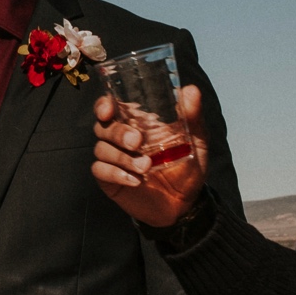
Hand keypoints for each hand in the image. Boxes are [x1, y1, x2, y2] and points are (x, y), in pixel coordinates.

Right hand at [90, 88, 211, 228]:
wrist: (184, 204)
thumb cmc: (187, 167)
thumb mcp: (196, 141)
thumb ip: (192, 117)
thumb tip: (190, 90)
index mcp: (136, 123)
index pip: (110, 107)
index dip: (103, 105)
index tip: (108, 110)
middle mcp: (119, 138)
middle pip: (102, 127)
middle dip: (117, 133)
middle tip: (137, 142)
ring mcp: (113, 159)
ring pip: (101, 149)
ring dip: (122, 157)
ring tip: (145, 167)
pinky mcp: (109, 179)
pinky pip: (100, 171)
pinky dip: (115, 173)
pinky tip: (135, 181)